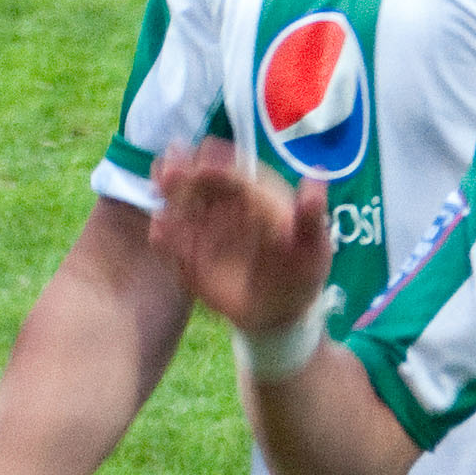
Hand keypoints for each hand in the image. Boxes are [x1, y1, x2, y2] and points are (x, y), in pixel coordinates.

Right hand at [145, 140, 332, 334]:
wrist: (282, 311)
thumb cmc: (302, 270)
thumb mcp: (313, 246)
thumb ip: (311, 215)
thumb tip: (317, 178)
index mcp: (256, 194)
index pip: (235, 172)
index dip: (220, 165)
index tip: (207, 163)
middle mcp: (225, 205)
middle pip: (199, 181)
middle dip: (184, 172)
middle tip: (169, 170)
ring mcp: (204, 229)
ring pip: (180, 206)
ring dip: (168, 196)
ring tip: (158, 191)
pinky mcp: (190, 256)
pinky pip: (173, 245)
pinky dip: (165, 237)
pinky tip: (158, 231)